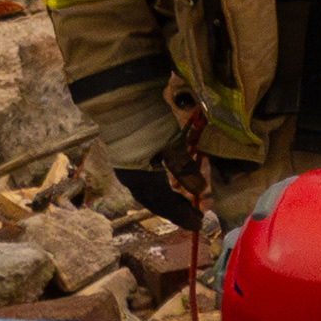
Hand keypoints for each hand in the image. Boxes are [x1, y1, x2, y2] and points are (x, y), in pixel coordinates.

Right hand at [92, 79, 203, 225]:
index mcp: (141, 180)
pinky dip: (158, 187)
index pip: (165, 204)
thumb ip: (184, 169)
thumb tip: (200, 190)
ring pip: (149, 192)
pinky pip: (144, 181)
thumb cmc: (147, 122)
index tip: (199, 222)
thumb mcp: (171, 145)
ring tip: (182, 202)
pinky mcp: (126, 157)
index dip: (182, 215)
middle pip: (155, 202)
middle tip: (193, 216)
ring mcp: (126, 168)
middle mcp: (131, 179)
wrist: (120, 98)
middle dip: (174, 210)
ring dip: (166, 199)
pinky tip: (165, 182)